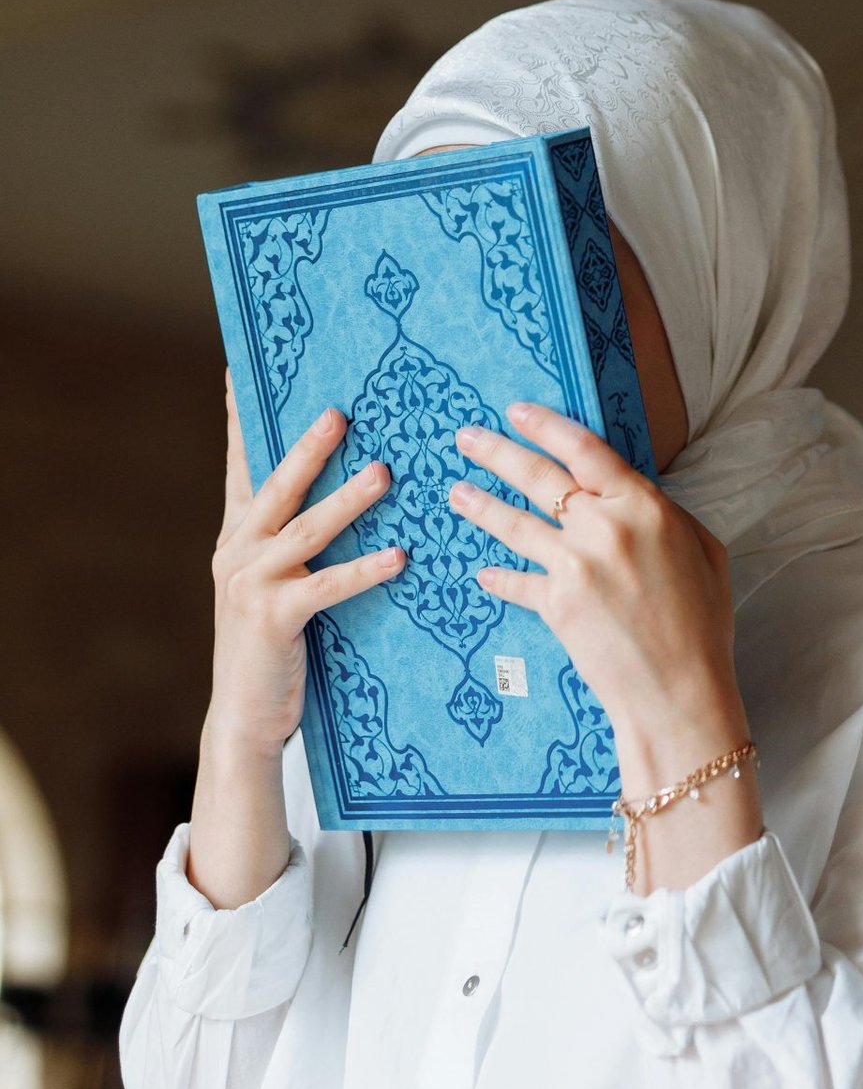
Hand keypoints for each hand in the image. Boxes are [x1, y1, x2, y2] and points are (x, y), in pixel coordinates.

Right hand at [189, 377, 405, 909]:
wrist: (246, 716)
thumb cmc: (273, 640)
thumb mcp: (272, 576)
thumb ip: (293, 531)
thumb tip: (342, 476)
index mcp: (237, 534)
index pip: (243, 464)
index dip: (243, 418)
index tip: (239, 371)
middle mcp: (237, 551)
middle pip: (276, 486)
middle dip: (308, 447)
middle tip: (340, 411)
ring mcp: (251, 585)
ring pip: (305, 531)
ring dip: (347, 501)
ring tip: (384, 474)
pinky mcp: (275, 620)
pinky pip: (327, 587)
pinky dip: (364, 570)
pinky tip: (399, 556)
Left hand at [452, 403, 762, 889]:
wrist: (681, 692)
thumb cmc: (702, 622)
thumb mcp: (702, 548)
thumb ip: (663, 514)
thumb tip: (632, 495)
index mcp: (644, 504)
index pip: (585, 449)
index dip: (547, 425)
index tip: (517, 411)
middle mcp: (604, 526)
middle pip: (539, 477)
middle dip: (497, 452)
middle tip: (466, 436)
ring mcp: (575, 565)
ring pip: (515, 524)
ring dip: (481, 505)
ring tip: (456, 492)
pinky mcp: (555, 605)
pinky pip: (517, 581)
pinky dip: (499, 576)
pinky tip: (482, 571)